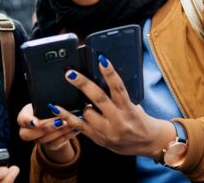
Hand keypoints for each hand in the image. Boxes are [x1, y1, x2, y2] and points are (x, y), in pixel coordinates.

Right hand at [16, 103, 78, 161]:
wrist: (52, 118)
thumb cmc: (46, 107)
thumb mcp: (43, 102)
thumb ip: (45, 101)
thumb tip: (54, 98)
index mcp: (24, 116)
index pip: (21, 120)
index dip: (28, 122)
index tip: (36, 122)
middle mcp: (28, 131)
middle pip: (30, 134)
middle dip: (45, 128)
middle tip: (59, 121)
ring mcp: (38, 140)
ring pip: (45, 140)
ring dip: (59, 131)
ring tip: (70, 123)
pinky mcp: (49, 145)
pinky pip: (57, 143)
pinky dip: (67, 135)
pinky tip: (75, 128)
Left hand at [50, 55, 175, 156]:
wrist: (147, 144)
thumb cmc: (140, 120)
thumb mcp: (133, 105)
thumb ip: (119, 95)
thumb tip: (102, 77)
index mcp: (128, 108)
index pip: (118, 88)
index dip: (110, 73)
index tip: (101, 60)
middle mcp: (118, 120)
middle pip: (99, 98)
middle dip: (83, 84)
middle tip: (71, 74)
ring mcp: (107, 131)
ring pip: (87, 113)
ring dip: (81, 105)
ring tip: (78, 98)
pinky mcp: (98, 139)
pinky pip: (79, 126)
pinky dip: (66, 116)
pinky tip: (56, 108)